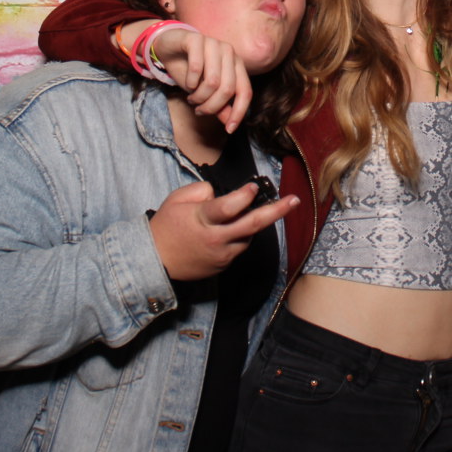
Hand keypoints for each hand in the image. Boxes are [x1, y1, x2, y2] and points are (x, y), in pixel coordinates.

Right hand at [121, 21, 252, 132]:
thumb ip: (219, 104)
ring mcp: (213, 43)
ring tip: (192, 98)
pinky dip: (190, 81)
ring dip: (199, 96)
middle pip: (227, 89)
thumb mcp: (204, 91)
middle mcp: (229, 52)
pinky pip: (197, 67)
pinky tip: (187, 83)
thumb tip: (229, 122)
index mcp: (236, 64)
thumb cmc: (189, 69)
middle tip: (199, 109)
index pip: (245, 91)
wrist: (168, 48)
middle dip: (211, 106)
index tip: (229, 129)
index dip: (239, 112)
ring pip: (213, 81)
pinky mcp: (196, 39)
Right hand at [148, 180, 299, 281]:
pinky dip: (241, 236)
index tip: (254, 186)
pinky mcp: (224, 265)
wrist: (156, 261)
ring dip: (254, 223)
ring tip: (248, 212)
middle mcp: (216, 239)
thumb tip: (222, 193)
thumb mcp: (177, 199)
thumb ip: (202, 190)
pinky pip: (240, 246)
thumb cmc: (166, 226)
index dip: (245, 195)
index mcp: (203, 220)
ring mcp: (222, 255)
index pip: (230, 207)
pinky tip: (231, 230)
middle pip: (253, 224)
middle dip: (277, 211)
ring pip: (248, 236)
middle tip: (294, 200)